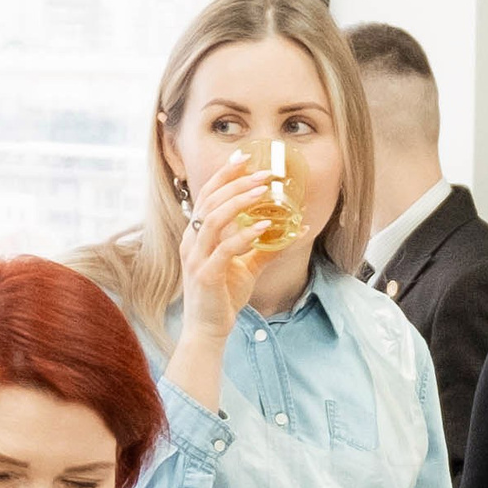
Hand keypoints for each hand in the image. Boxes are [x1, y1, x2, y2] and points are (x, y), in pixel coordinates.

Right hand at [176, 149, 282, 341]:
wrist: (208, 331)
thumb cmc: (223, 297)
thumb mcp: (247, 268)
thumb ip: (265, 248)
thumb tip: (294, 231)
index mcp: (198, 235)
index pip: (208, 196)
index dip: (224, 175)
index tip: (244, 157)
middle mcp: (192, 241)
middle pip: (210, 200)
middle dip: (237, 182)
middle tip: (264, 172)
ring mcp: (196, 258)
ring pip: (213, 219)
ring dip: (240, 202)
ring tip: (264, 192)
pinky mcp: (206, 275)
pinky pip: (225, 249)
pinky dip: (245, 236)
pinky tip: (265, 227)